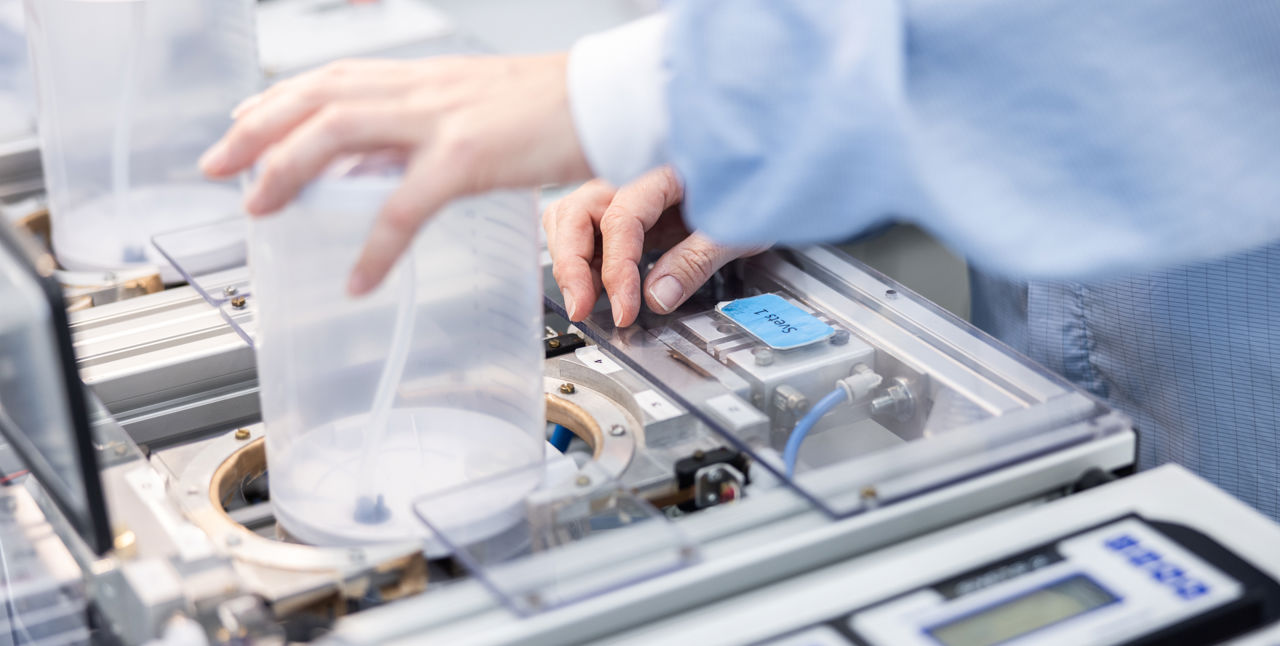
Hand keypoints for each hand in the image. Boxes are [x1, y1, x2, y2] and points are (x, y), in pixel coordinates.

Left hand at [200, 54, 592, 295]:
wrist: (609, 99)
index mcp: (424, 78)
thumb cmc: (555, 108)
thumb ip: (427, 127)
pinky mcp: (468, 157)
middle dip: (258, 132)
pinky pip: (404, 206)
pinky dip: (375, 245)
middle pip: (317, 99)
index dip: (278, 100)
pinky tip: (358, 278)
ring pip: (339, 134)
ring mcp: (441, 120)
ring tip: (260, 209)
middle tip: (218, 168)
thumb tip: (385, 160)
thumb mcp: (478, 106)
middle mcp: (422, 90)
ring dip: (288, 169)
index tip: (242, 124)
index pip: (332, 78)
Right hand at [543, 166, 766, 326]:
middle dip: (571, 266)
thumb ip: (696, 259)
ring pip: (572, 220)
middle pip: (575, 213)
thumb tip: (658, 296)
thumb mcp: (737, 227)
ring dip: (572, 262)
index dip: (616, 269)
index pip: (619, 219)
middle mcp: (632, 174)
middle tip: (582, 310)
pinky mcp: (629, 210)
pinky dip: (586, 259)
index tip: (625, 309)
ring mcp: (625, 190)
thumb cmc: (759, 186)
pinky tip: (599, 289)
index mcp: (660, 169)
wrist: (769, 168)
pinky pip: (591, 230)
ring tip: (587, 302)